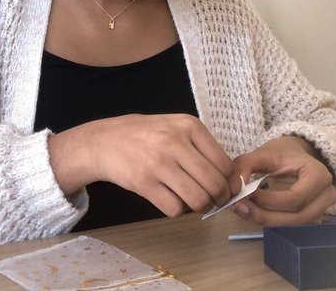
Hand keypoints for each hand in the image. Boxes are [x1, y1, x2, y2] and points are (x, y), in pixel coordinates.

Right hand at [48, 113, 242, 217]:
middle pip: (215, 184)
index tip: (227, 189)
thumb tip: (230, 179)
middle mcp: (176, 142)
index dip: (230, 182)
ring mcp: (159, 162)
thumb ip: (201, 147)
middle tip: (213, 200)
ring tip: (191, 200)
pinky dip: (176, 210)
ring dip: (199, 207)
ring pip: (198, 200)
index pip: (225, 163)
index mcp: (189, 126)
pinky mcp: (144, 182)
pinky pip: (175, 209)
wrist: (104, 140)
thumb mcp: (175, 127)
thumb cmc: (145, 135)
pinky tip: (169, 197)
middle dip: (219, 199)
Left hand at [231, 136, 335, 225]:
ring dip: (263, 219)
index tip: (244, 194)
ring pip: (291, 223)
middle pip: (294, 216)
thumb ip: (245, 165)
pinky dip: (269, 218)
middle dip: (263, 214)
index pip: (294, 199)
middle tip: (237, 206)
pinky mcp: (312, 215)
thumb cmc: (283, 151)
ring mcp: (322, 208)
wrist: (298, 154)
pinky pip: (289, 221)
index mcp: (318, 175)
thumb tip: (234, 187)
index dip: (267, 201)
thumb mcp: (263, 152)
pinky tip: (251, 210)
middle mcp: (326, 195)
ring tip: (241, 208)